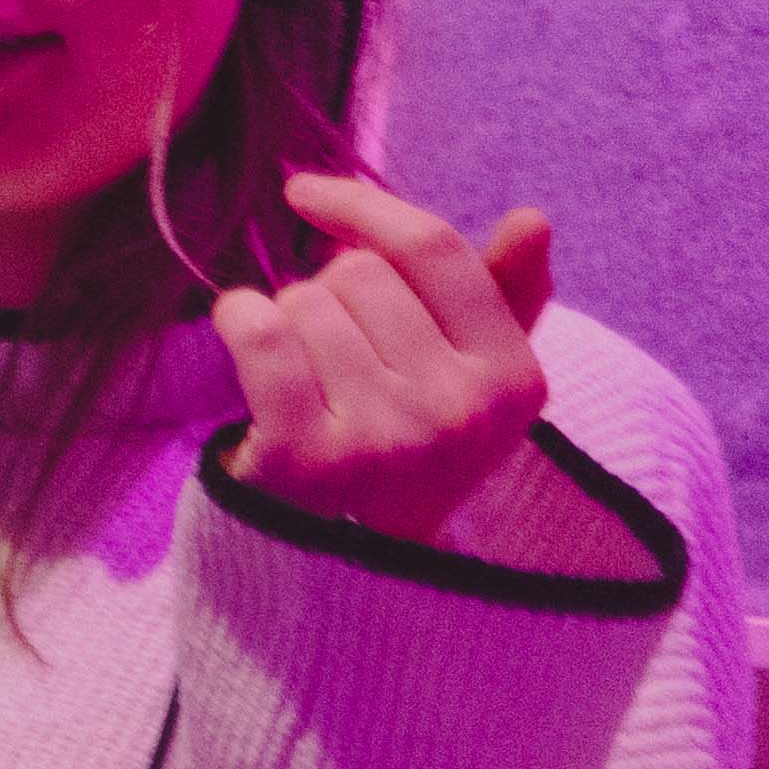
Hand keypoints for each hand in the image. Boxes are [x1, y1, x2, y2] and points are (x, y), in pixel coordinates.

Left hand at [213, 173, 555, 543]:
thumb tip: (532, 218)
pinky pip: (260, 334)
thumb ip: (503, 301)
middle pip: (358, 273)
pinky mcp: (310, 461)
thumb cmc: (403, 457)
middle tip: (328, 358)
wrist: (340, 576)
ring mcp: (389, 439)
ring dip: (287, 323)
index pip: (434, 250)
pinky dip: (236, 321)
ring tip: (303, 384)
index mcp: (515, 382)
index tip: (306, 192)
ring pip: (304, 302)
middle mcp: (462, 411)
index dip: (363, 207)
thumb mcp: (469, 385)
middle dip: (327, 293)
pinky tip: (241, 340)